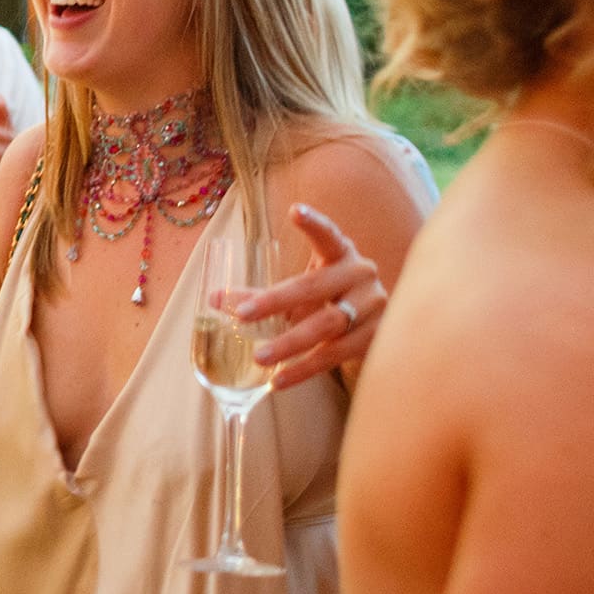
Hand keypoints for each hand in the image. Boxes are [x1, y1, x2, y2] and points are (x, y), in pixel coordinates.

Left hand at [229, 203, 387, 388]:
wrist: (377, 330)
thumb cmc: (327, 302)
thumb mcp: (299, 293)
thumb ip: (261, 296)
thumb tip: (216, 300)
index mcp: (341, 254)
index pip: (328, 235)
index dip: (314, 223)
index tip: (295, 211)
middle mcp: (361, 275)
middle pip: (315, 286)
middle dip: (276, 301)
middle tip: (244, 315)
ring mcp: (374, 306)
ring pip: (329, 325)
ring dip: (291, 343)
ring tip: (259, 358)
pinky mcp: (376, 337)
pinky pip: (337, 354)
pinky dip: (305, 369)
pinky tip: (279, 381)